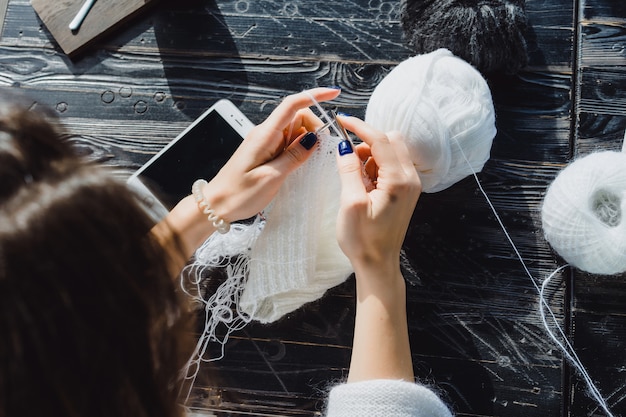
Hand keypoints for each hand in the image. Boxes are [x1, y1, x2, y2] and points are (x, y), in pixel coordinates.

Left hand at [202, 87, 340, 221]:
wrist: (216, 205)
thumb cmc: (239, 194)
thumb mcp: (272, 177)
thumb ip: (294, 157)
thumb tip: (314, 139)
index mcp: (265, 135)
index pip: (292, 105)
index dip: (315, 96)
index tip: (334, 93)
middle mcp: (265, 134)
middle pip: (298, 117)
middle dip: (315, 128)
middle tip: (322, 152)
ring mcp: (265, 142)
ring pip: (295, 131)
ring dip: (308, 142)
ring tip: (311, 164)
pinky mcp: (265, 152)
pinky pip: (287, 144)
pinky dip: (299, 151)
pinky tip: (302, 165)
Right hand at [334, 120, 420, 382]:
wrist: (378, 264)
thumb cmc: (362, 239)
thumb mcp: (350, 203)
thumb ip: (348, 170)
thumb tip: (344, 146)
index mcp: (398, 179)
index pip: (381, 139)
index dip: (359, 126)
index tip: (340, 120)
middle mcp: (410, 178)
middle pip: (391, 140)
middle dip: (367, 141)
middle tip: (347, 159)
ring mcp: (410, 184)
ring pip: (391, 151)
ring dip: (370, 155)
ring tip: (354, 178)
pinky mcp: (405, 191)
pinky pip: (391, 165)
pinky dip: (375, 166)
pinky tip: (363, 184)